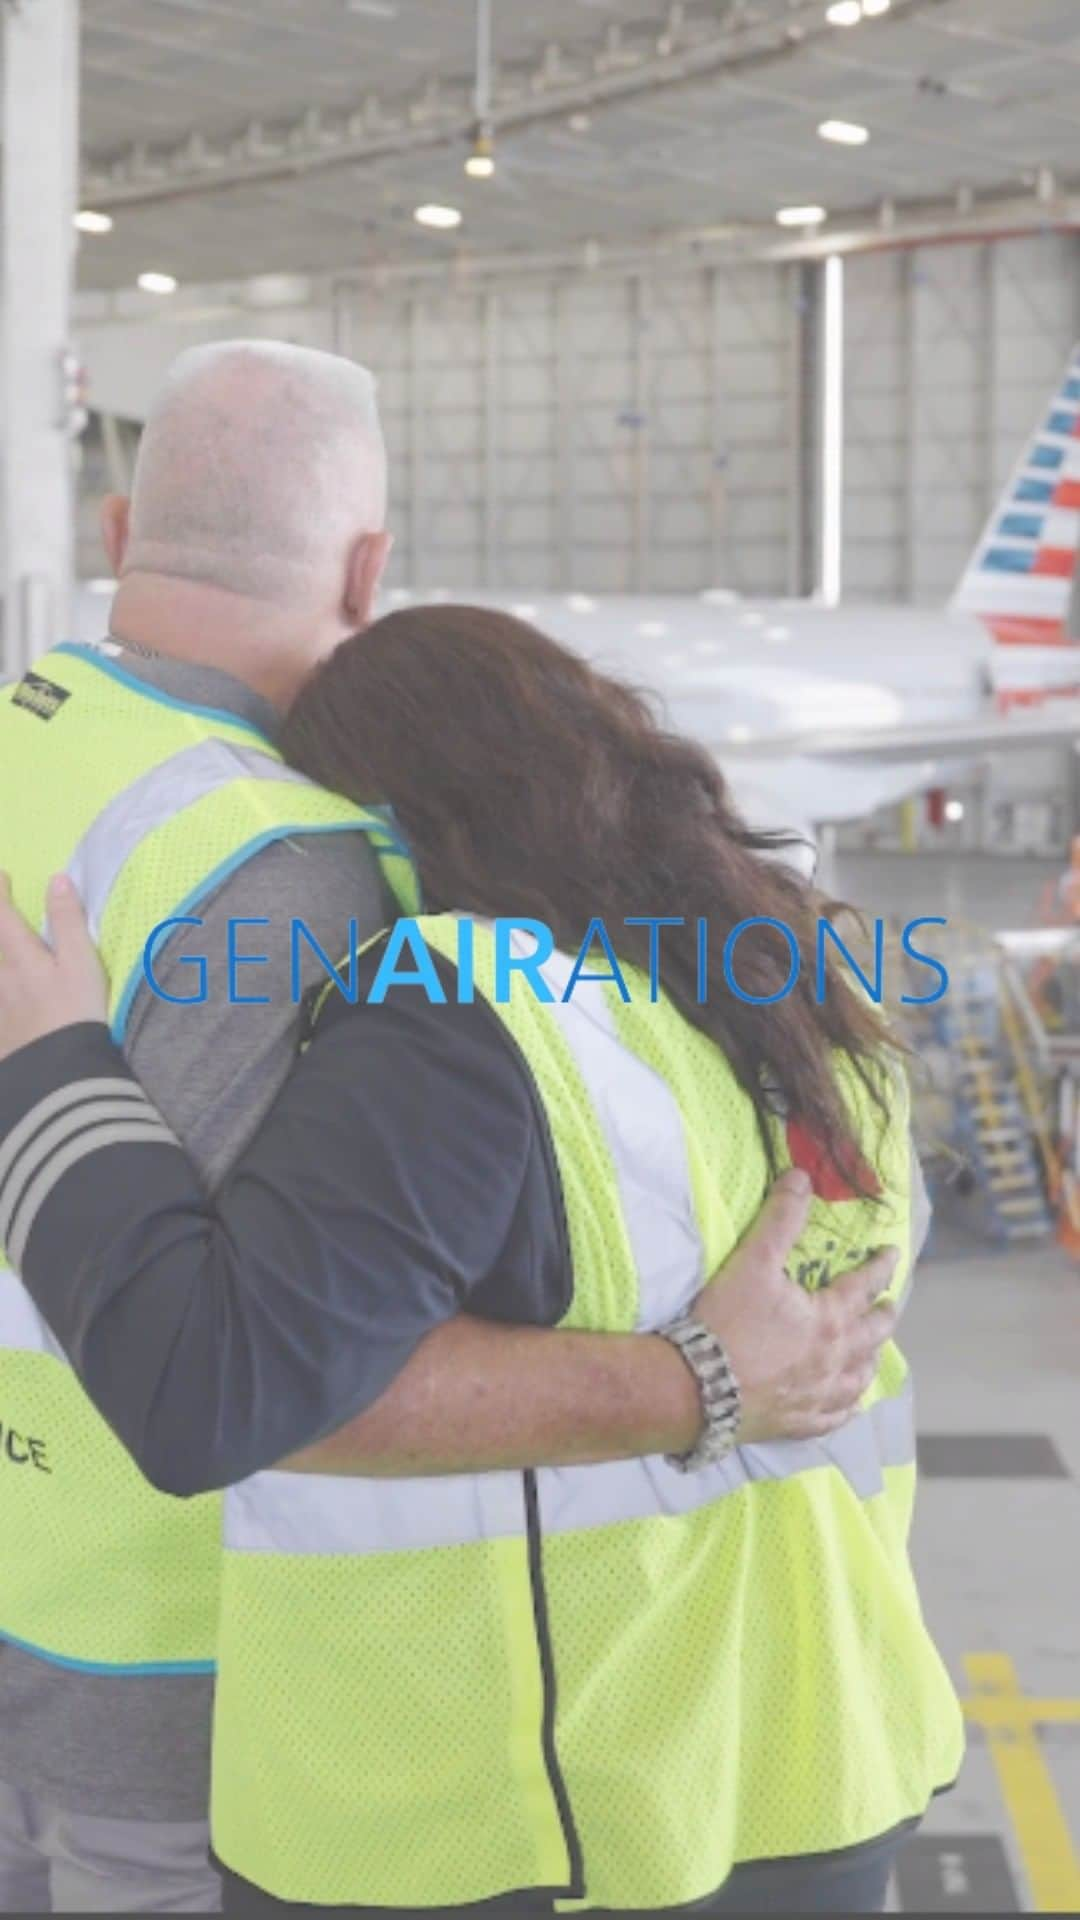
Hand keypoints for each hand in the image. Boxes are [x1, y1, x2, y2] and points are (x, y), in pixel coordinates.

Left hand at [0, 874, 108, 1061]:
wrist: (60, 1074)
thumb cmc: (77, 1013)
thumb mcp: (82, 964)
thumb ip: (68, 922)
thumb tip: (57, 879)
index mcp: (21, 958)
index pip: (2, 914)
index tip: (2, 876)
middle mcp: (0, 979)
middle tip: (0, 915)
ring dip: (0, 963)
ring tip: (9, 965)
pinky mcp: (0, 1033)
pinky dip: (2, 997)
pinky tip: (7, 1000)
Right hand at [694, 1168, 897, 1442]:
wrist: (697, 1387)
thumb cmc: (728, 1323)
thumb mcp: (753, 1262)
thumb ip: (781, 1219)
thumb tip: (802, 1178)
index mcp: (830, 1319)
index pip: (864, 1286)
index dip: (880, 1267)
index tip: (892, 1255)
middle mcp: (835, 1359)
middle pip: (873, 1334)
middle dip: (884, 1315)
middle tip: (889, 1304)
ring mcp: (820, 1395)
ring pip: (860, 1377)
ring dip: (871, 1358)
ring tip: (874, 1351)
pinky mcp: (801, 1422)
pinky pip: (836, 1415)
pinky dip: (848, 1405)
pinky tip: (849, 1404)